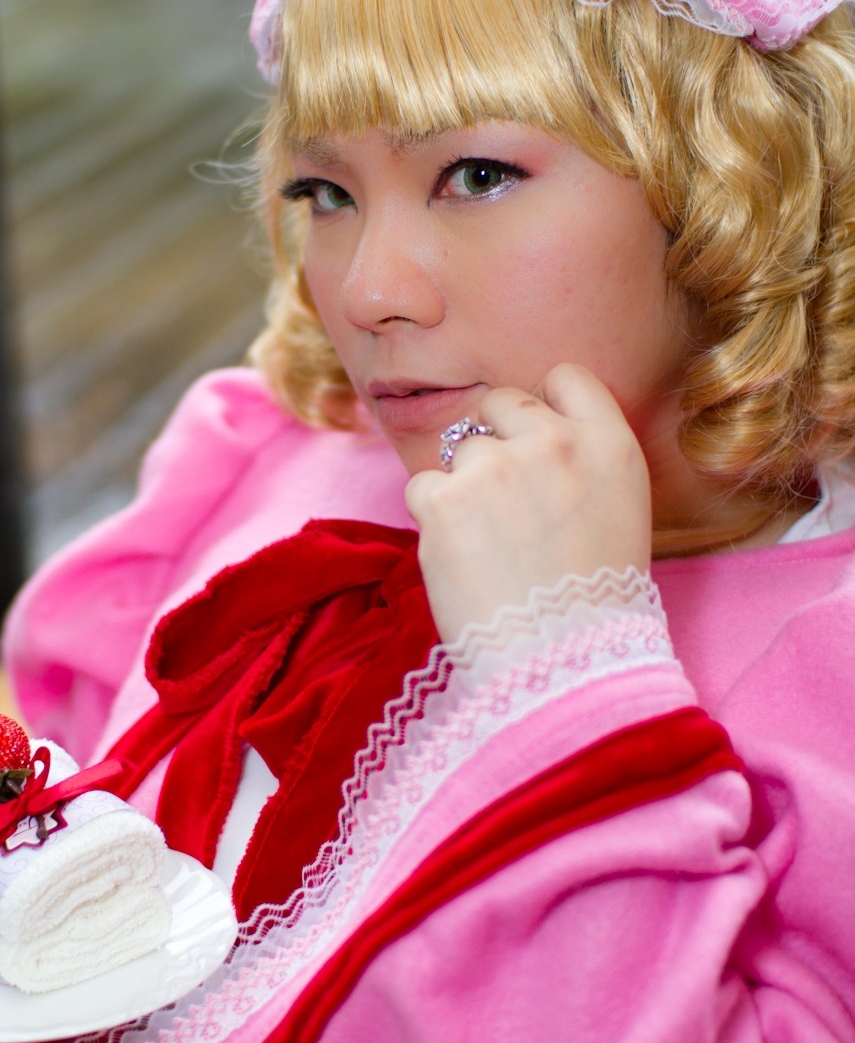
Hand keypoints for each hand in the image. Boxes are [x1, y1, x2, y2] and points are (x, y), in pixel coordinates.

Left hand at [404, 364, 651, 642]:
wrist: (560, 666)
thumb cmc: (593, 606)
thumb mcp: (619, 515)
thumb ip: (582, 464)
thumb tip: (536, 439)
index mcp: (610, 445)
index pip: (566, 376)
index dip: (544, 404)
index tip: (535, 440)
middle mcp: (555, 442)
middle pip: (500, 402)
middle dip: (494, 440)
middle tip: (503, 505)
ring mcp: (495, 466)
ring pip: (457, 449)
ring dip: (462, 487)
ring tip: (488, 547)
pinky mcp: (444, 498)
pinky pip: (422, 487)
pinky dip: (432, 520)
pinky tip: (462, 560)